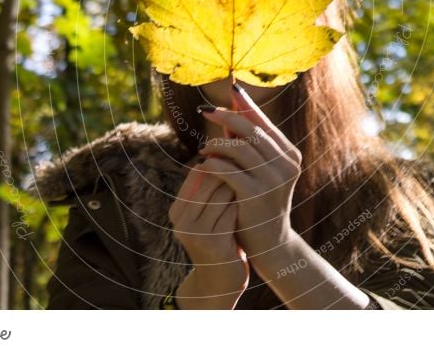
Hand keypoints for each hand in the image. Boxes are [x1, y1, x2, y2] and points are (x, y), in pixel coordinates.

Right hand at [168, 163, 249, 308]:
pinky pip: (233, 211)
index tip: (240, 156)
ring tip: (255, 178)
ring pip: (223, 193)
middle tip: (252, 163)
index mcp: (177, 210)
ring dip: (242, 184)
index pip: (196, 173)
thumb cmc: (218, 240)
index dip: (219, 161)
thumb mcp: (206, 215)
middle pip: (210, 180)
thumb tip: (222, 150)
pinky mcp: (213, 243)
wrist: (219, 282)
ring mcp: (196, 233)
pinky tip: (256, 199)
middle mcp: (182, 221)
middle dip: (233, 169)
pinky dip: (245, 202)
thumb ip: (209, 190)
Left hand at [197, 83, 301, 266]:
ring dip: (216, 143)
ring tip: (202, 147)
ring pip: (238, 147)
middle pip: (251, 129)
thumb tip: (228, 113)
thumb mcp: (258, 172)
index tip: (230, 90)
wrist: (269, 244)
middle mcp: (286, 164)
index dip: (246, 105)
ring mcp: (273, 180)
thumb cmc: (259, 204)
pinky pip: (228, 170)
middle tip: (205, 110)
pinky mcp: (256, 194)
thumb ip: (247, 146)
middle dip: (226, 116)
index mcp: (290, 155)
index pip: (264, 122)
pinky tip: (203, 163)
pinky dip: (212, 163)